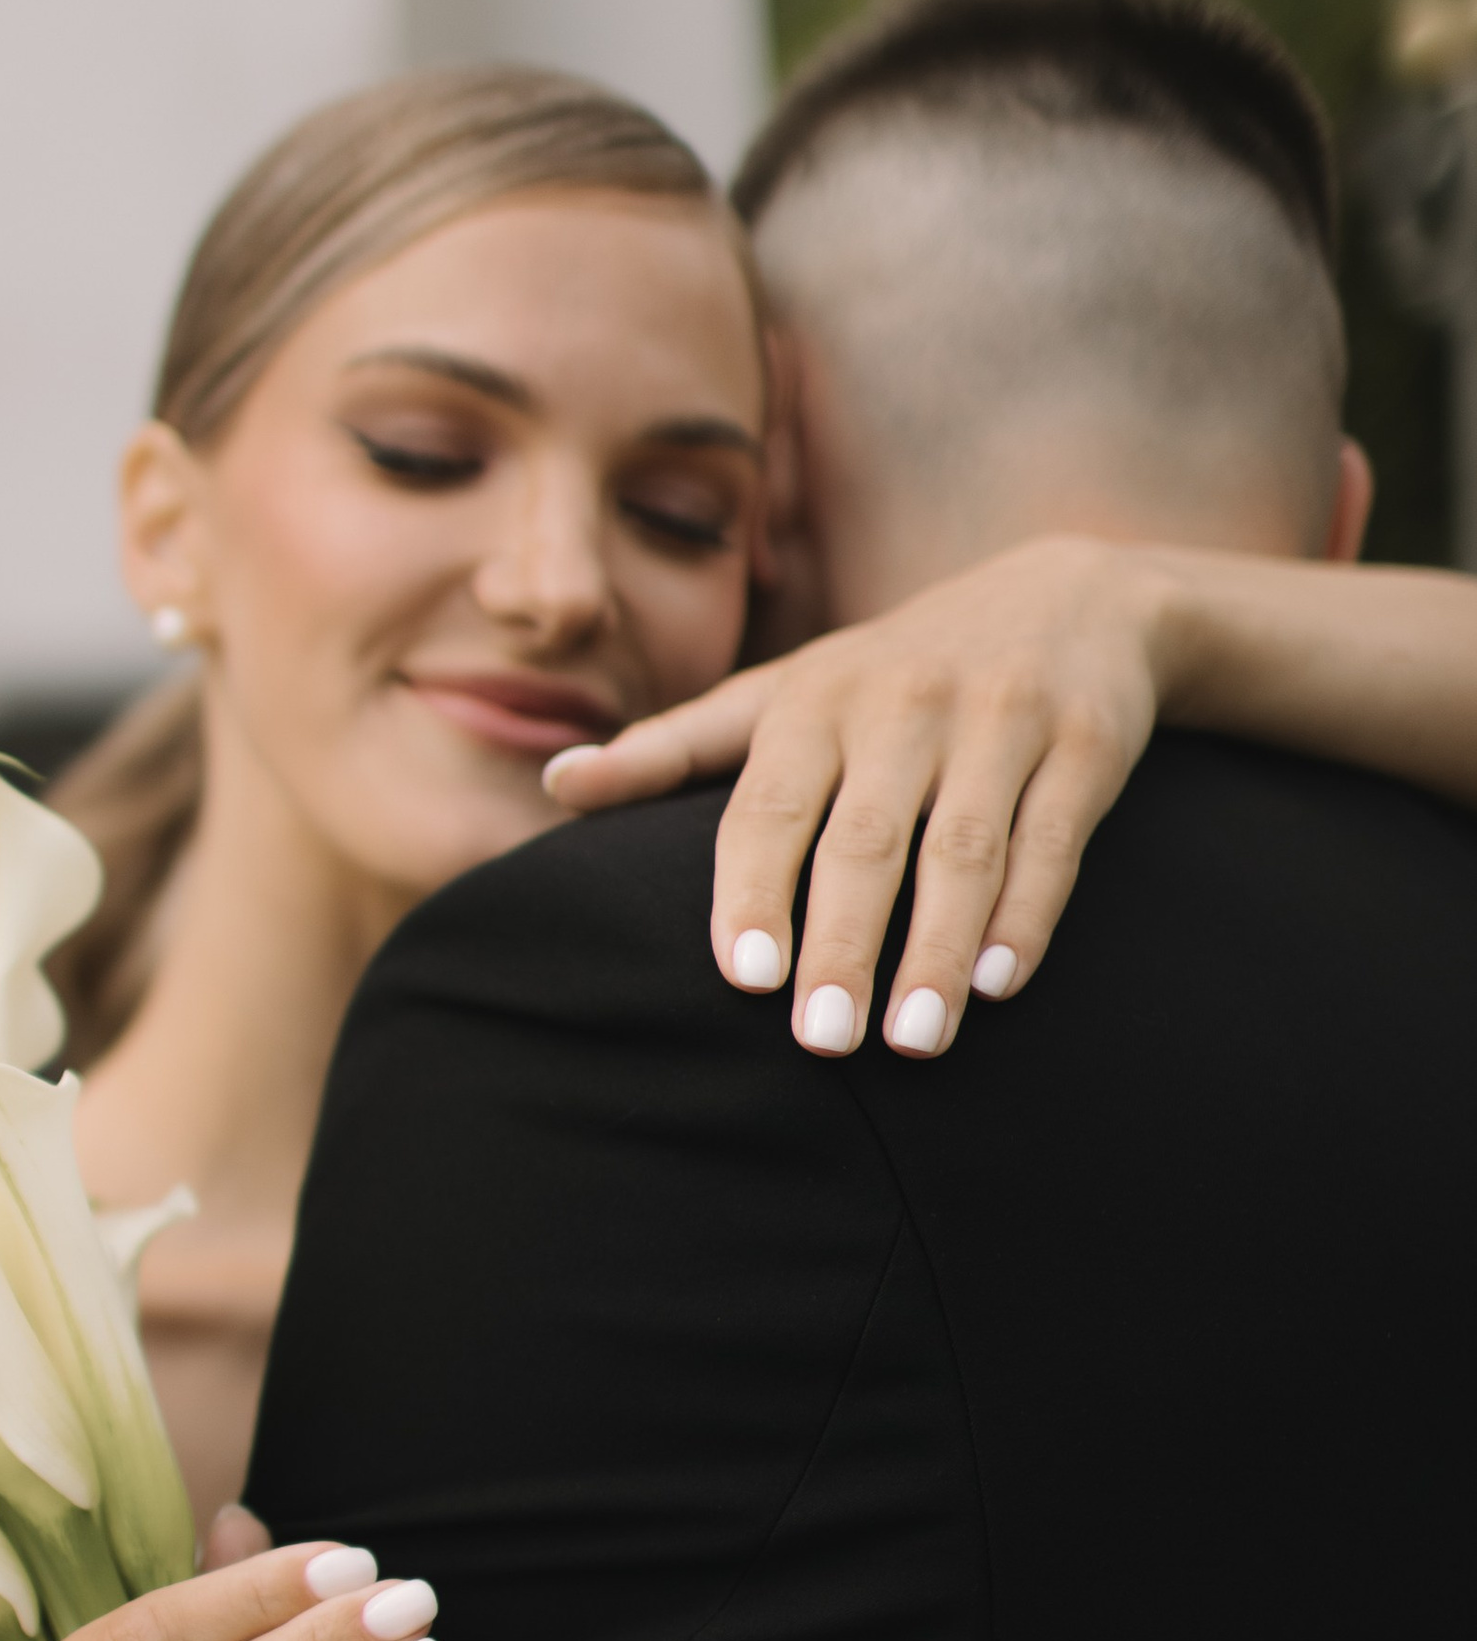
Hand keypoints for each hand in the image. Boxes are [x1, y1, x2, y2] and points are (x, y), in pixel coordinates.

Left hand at [544, 535, 1167, 1056]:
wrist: (1071, 599)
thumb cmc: (890, 674)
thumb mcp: (782, 693)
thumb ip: (673, 748)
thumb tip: (555, 783)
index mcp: (815, 701)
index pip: (771, 806)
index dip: (754, 889)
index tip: (743, 975)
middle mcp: (903, 705)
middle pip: (866, 841)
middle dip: (843, 943)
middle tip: (821, 1040)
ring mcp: (998, 721)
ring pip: (963, 850)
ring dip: (935, 951)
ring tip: (911, 1041)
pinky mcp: (1085, 743)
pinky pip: (1052, 842)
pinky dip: (1026, 917)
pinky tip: (997, 986)